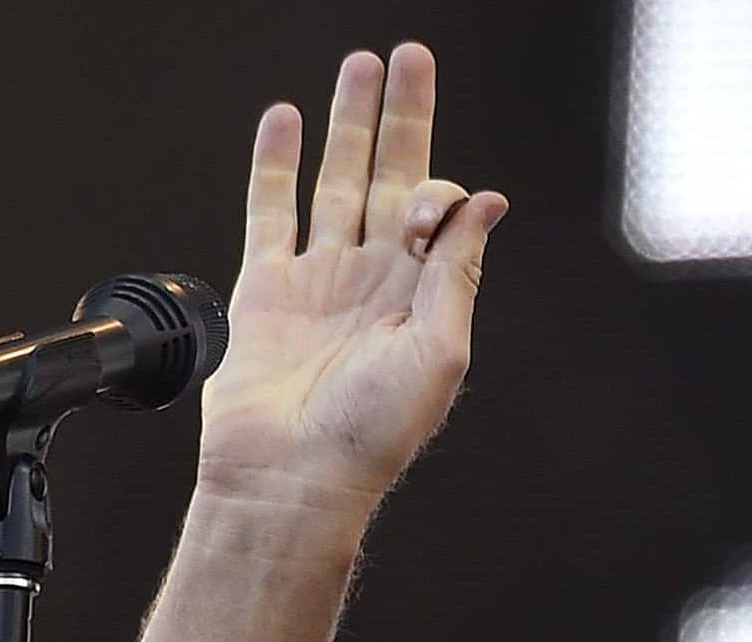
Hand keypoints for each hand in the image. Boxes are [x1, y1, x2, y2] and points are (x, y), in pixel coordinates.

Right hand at [198, 44, 507, 516]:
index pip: (437, 213)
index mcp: (420, 295)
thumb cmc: (370, 434)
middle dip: (401, 116)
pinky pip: (271, 212)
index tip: (427, 209)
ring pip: (334, 180)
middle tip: (411, 54)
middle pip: (389, 175)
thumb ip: (458, 272)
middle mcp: (371, 279)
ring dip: (347, 123)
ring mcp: (317, 279)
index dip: (438, 193)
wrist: (291, 477)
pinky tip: (285, 118)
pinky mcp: (264, 287)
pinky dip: (275, 163)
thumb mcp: (439, 353)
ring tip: (360, 66)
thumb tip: (487, 201)